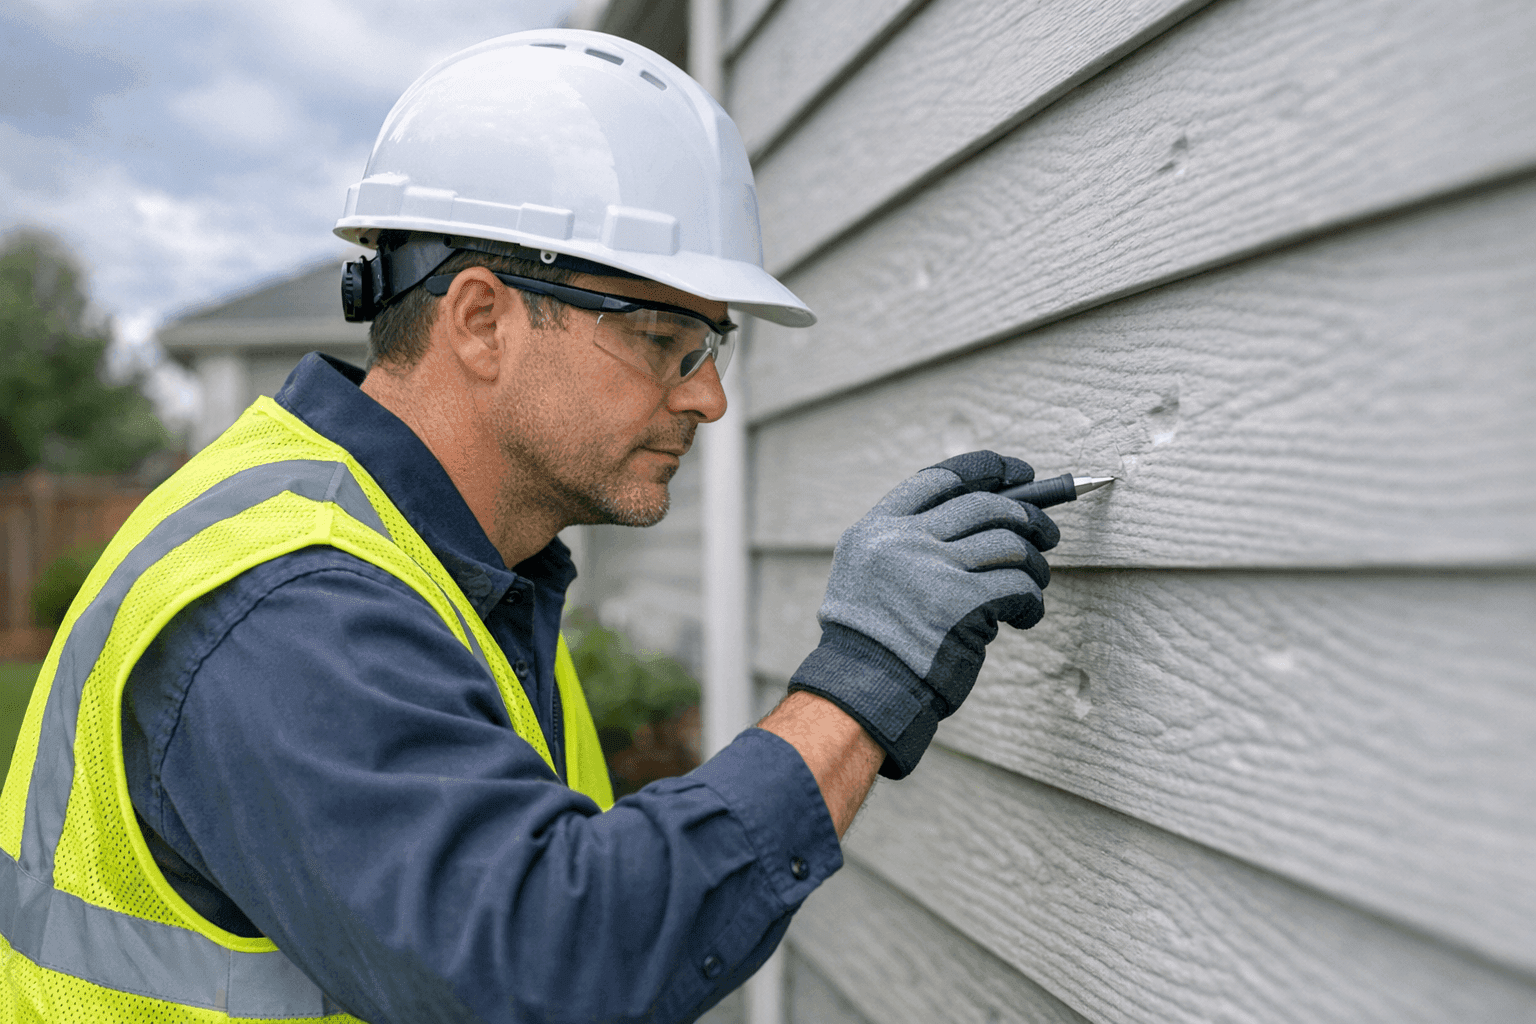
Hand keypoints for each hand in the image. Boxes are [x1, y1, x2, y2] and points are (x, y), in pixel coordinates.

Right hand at [787, 451, 1058, 778]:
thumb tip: (997, 513)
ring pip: (1010, 543)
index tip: (1020, 474)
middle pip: (985, 505)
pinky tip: (1024, 616)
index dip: (988, 470)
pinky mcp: (961, 602)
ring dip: (1033, 565)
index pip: (941, 476)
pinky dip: (1031, 601)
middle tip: (1047, 534)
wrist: (864, 690)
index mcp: (876, 528)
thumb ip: (913, 541)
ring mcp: (930, 568)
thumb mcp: (872, 574)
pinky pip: (1018, 585)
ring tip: (1033, 584)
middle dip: (1029, 516)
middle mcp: (900, 540)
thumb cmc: (878, 639)